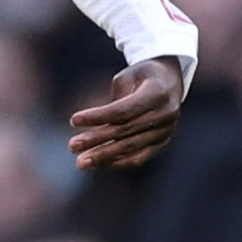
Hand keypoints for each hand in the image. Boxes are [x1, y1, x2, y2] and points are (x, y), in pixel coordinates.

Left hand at [67, 57, 183, 170]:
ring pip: (131, 148)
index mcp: (158, 92)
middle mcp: (166, 113)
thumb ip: (113, 101)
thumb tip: (94, 127)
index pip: (123, 110)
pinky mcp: (163, 143)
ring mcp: (166, 131)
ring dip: (103, 156)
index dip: (98, 117)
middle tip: (72, 146)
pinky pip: (139, 158)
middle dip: (96, 140)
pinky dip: (118, 162)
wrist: (170, 82)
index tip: (73, 120)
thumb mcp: (127, 77)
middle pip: (125, 131)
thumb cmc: (141, 76)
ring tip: (80, 162)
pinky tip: (98, 164)